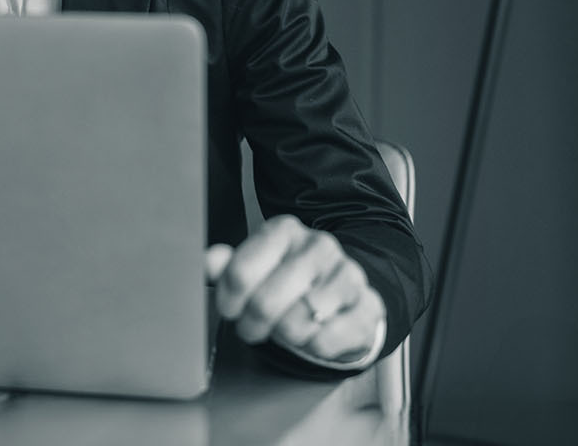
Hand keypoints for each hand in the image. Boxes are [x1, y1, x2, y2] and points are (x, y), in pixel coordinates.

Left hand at [203, 215, 386, 364]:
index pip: (239, 273)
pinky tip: (312, 334)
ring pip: (297, 323)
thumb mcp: (253, 267)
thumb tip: (209, 262)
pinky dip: (313, 346)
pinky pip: (328, 340)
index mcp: (284, 231)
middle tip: (252, 327)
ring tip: (285, 327)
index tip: (229, 310)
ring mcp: (348, 274)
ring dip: (285, 335)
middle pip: (265, 302)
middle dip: (252, 324)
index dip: (228, 301)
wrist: (342, 293)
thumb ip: (226, 265)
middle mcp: (319, 246)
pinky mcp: (369, 305)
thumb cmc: (288, 280)